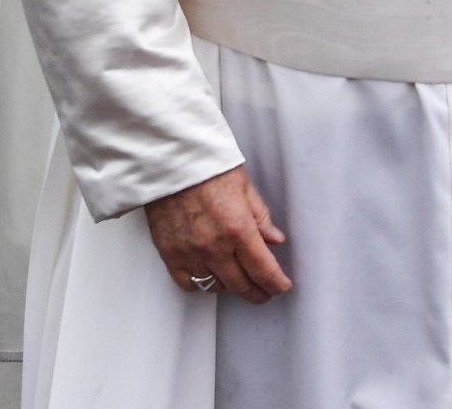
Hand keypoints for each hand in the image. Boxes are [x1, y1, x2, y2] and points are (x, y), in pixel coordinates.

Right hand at [142, 164, 291, 303]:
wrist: (171, 160)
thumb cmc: (206, 166)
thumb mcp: (244, 187)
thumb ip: (261, 217)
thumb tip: (274, 239)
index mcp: (238, 228)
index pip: (263, 269)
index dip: (276, 283)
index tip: (281, 286)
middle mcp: (214, 246)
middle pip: (240, 285)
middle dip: (257, 291)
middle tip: (264, 290)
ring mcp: (190, 253)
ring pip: (215, 286)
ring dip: (230, 286)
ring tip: (238, 278)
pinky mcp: (170, 254)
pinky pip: (188, 283)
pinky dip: (201, 284)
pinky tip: (209, 276)